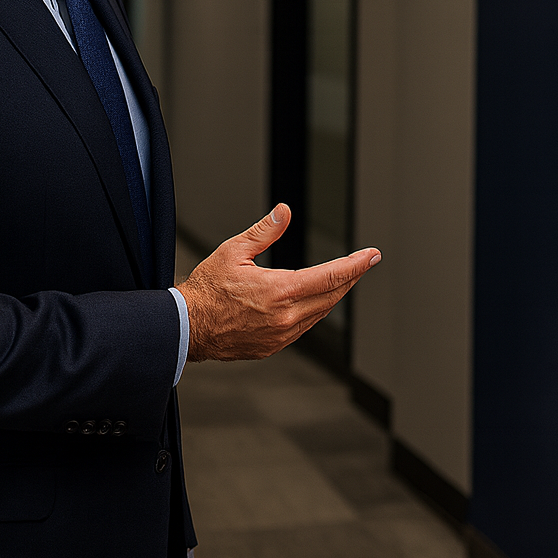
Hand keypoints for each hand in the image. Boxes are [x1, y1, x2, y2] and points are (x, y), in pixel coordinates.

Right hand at [176, 204, 381, 361]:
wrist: (186, 328)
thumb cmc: (206, 290)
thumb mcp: (234, 251)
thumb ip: (264, 231)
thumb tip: (284, 212)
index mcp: (280, 291)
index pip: (330, 276)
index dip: (355, 264)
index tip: (372, 256)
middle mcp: (286, 317)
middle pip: (332, 295)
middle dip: (352, 276)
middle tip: (366, 262)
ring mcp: (281, 335)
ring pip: (321, 312)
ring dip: (335, 294)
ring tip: (344, 277)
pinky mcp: (273, 346)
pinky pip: (305, 327)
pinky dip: (316, 310)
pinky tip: (316, 300)